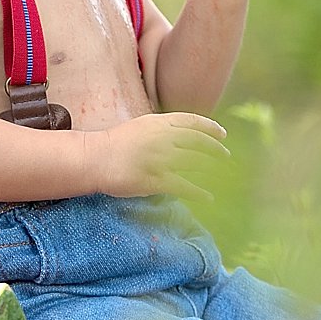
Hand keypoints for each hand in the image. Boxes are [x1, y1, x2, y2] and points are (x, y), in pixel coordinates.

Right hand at [87, 113, 229, 200]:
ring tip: (220, 175)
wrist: (95, 158)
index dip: (210, 127)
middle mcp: (163, 139)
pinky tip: (208, 197)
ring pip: (194, 163)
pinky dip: (199, 193)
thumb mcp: (139, 127)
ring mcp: (160, 159)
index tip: (222, 134)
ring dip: (210, 168)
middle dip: (215, 149)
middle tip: (225, 155)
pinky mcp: (155, 180)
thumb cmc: (114, 144)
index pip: (192, 122)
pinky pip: (183, 187)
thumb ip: (160, 129)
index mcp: (159, 123)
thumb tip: (181, 136)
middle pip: (198, 142)